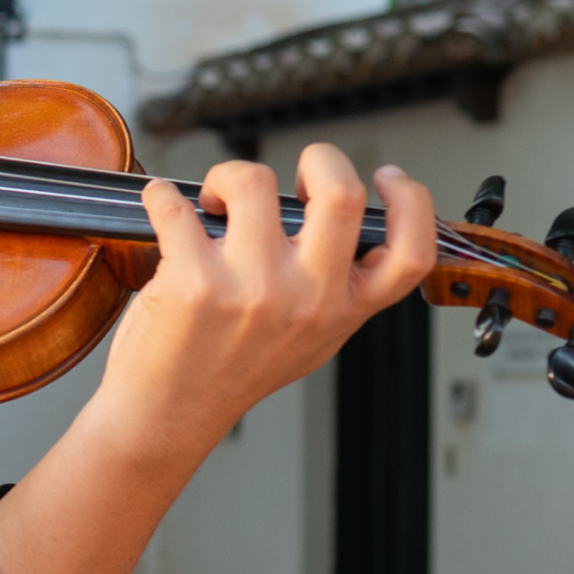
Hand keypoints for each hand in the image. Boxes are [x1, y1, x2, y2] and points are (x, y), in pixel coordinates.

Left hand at [102, 145, 435, 452]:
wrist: (167, 415)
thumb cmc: (230, 373)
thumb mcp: (309, 340)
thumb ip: (335, 292)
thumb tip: (351, 231)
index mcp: (341, 311)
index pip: (410, 253)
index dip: (412, 202)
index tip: (388, 177)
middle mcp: (305, 299)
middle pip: (341, 194)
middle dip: (319, 158)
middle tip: (293, 173)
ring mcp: (251, 288)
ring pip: (253, 181)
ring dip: (227, 175)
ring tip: (214, 201)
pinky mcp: (194, 281)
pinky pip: (176, 204)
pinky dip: (161, 195)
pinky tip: (161, 204)